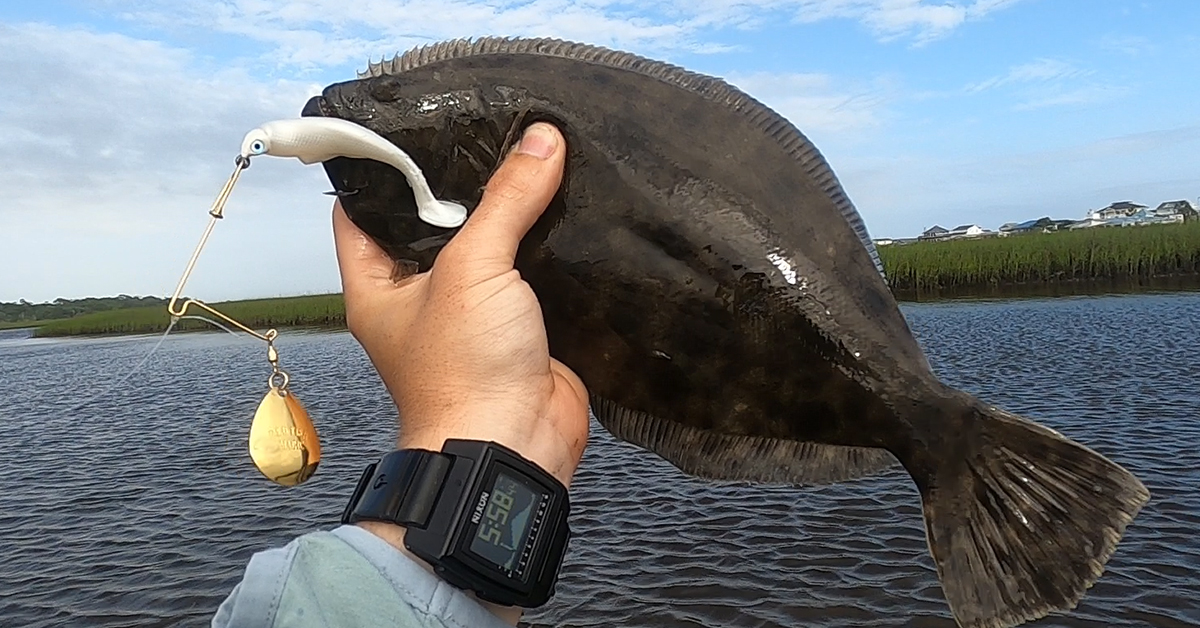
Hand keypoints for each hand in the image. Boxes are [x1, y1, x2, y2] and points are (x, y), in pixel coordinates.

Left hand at [332, 121, 588, 486]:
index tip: (416, 125)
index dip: (382, 169)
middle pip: (435, 225)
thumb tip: (543, 138)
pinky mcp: (521, 329)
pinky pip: (532, 276)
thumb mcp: (474, 269)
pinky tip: (569, 209)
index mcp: (379, 286)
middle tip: (491, 133)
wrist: (514, 445)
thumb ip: (507, 200)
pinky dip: (549, 248)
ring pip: (491, 249)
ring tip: (537, 157)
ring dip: (513, 216)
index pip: (362, 212)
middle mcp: (421, 300)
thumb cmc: (464, 369)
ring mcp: (473, 316)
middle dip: (463, 185)